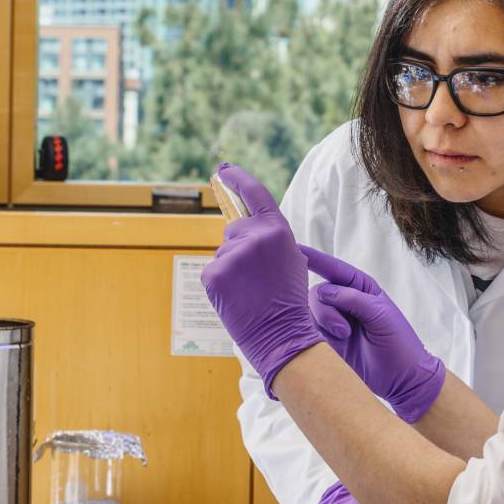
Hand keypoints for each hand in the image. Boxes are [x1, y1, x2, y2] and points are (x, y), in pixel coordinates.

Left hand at [201, 165, 321, 395]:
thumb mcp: (291, 258)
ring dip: (231, 268)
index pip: (254, 193)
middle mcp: (253, 237)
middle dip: (239, 246)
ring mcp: (231, 255)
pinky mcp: (214, 274)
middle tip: (255, 275)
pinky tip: (236, 297)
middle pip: (233, 229)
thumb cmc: (288, 299)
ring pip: (222, 253)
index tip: (223, 169)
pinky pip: (212, 271)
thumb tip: (245, 225)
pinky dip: (220, 284)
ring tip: (250, 289)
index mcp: (276, 229)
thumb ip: (270, 236)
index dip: (237, 178)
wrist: (282, 334)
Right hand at [301, 245, 446, 422]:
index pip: (333, 269)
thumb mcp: (380, 315)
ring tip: (343, 337)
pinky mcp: (326, 343)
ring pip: (311, 312)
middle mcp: (344, 302)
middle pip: (317, 293)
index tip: (294, 248)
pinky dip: (313, 335)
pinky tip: (327, 345)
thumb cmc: (399, 343)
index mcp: (360, 288)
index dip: (314, 259)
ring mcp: (334, 323)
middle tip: (342, 329)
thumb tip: (323, 291)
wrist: (402, 380)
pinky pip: (309, 331)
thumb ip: (353, 299)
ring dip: (323, 322)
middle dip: (325, 308)